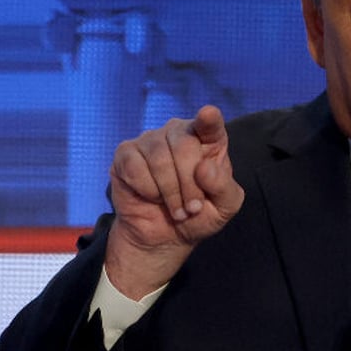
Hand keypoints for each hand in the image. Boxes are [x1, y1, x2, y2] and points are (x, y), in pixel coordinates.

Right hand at [106, 105, 243, 298]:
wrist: (164, 236)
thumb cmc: (199, 214)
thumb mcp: (224, 207)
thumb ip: (223, 186)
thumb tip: (205, 167)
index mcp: (209, 139)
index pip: (210, 124)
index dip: (209, 119)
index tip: (208, 114)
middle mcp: (179, 132)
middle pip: (184, 146)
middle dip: (189, 185)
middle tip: (192, 208)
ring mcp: (151, 140)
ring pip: (159, 159)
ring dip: (170, 193)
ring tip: (177, 210)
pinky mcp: (126, 153)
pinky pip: (135, 168)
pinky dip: (147, 190)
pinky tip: (152, 197)